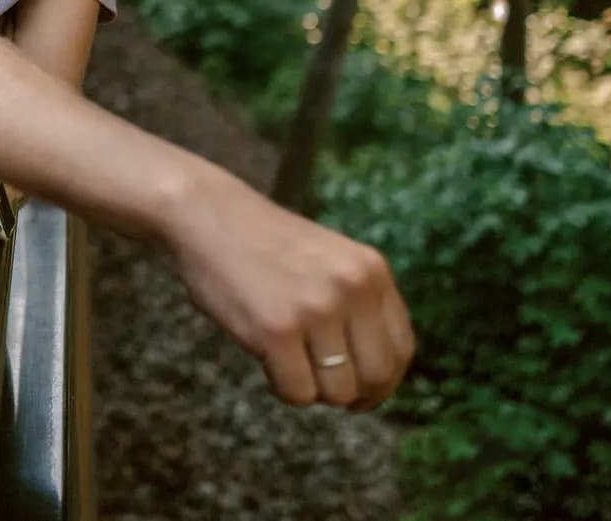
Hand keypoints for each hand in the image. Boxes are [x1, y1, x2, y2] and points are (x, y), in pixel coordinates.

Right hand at [166, 174, 414, 410]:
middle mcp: (352, 289)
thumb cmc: (264, 244)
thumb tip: (374, 374)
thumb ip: (358, 302)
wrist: (208, 214)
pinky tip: (267, 363)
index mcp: (371, 271)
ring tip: (288, 366)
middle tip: (324, 389)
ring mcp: (316, 310)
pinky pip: (297, 392)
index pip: (402, 349)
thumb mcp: (331, 259)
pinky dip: (282, 389)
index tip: (364, 392)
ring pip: (337, 391)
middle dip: (352, 395)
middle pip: (376, 377)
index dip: (385, 382)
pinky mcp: (277, 330)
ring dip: (313, 391)